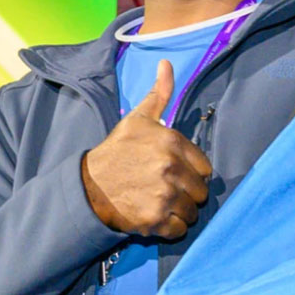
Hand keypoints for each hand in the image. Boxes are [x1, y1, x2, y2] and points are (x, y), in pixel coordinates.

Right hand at [81, 60, 212, 240]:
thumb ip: (160, 94)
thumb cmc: (118, 151)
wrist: (89, 186)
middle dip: (187, 193)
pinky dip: (170, 228)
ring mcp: (163, 196)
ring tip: (160, 203)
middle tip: (166, 189)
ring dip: (180, 211)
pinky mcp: (154, 221)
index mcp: (172, 142)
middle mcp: (170, 169)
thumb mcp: (139, 119)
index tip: (175, 172)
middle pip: (201, 192)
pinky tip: (155, 217)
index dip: (192, 172)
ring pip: (192, 212)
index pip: (205, 168)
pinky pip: (179, 230)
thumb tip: (167, 64)